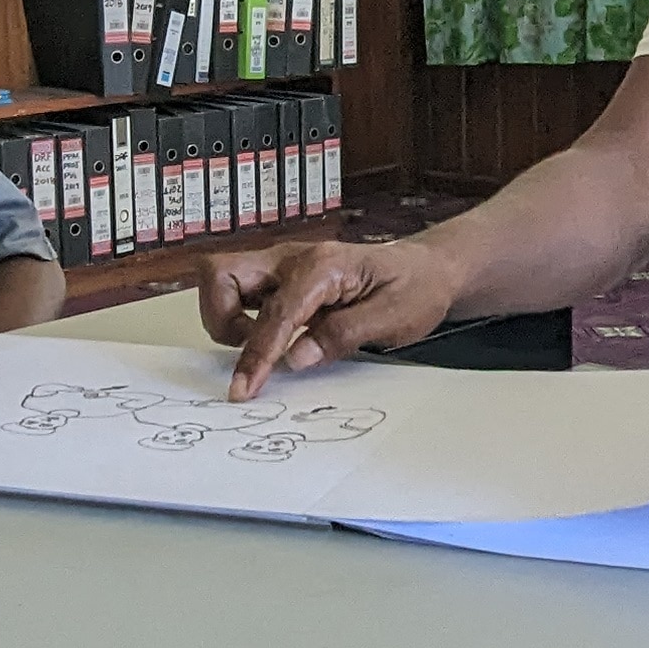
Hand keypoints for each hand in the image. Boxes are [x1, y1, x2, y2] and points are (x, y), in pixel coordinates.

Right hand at [198, 239, 466, 398]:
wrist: (427, 270)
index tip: (245, 389)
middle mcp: (293, 258)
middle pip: (221, 274)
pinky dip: (240, 318)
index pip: (274, 313)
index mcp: (322, 266)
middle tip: (255, 353)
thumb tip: (296, 358)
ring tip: (266, 347)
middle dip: (221, 319)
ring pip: (223, 280)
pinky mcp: (280, 277)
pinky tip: (273, 338)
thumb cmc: (414, 289)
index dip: (257, 355)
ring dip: (228, 318)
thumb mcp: (392, 318)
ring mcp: (282, 265)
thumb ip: (342, 335)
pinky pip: (240, 292)